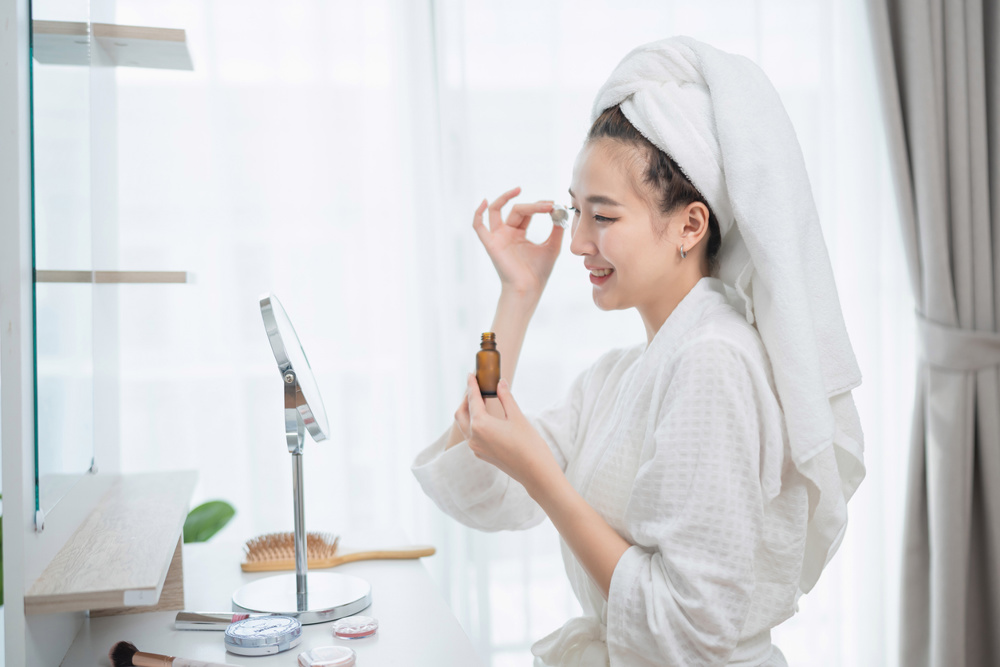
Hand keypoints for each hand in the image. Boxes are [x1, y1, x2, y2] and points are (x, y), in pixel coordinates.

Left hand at [454, 374, 560, 491]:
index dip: (471, 385)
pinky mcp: (481, 454)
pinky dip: (474, 423)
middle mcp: (473, 437)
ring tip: (481, 401)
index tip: (470, 374)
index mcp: (480, 425)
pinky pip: (471, 435)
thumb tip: (500, 383)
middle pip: (461, 412)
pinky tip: (486, 418)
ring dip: (469, 411)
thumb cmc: (529, 444)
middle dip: (466, 399)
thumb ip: (506, 398)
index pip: (472, 400)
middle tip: (476, 387)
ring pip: (464, 425)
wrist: (535, 472)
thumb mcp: (517, 416)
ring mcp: (475, 448)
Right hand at [473, 187, 564, 296]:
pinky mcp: (490, 244)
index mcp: (518, 234)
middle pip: (516, 210)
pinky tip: (484, 201)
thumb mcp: (552, 247)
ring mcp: (497, 238)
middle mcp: (506, 234)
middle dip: (533, 206)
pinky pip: (478, 226)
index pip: (527, 213)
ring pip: (496, 211)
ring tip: (518, 189)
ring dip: (506, 198)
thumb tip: (561, 211)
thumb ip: (556, 230)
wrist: (529, 290)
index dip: (539, 206)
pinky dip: (478, 213)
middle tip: (549, 205)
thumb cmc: (538, 273)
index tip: (554, 205)